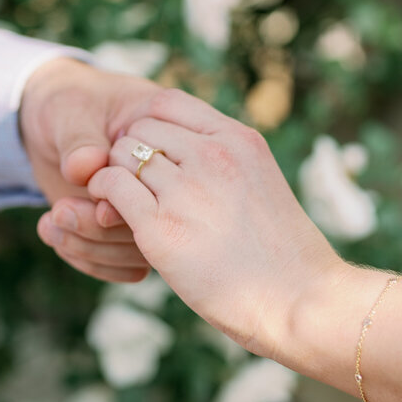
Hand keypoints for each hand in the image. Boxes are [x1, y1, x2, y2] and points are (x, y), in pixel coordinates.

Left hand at [19, 57, 156, 282]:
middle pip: (157, 222)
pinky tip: (57, 237)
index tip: (95, 198)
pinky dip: (90, 260)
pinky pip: (126, 266)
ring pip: (140, 252)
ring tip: (49, 224)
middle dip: (104, 228)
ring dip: (92, 247)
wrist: (48, 124)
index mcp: (165, 133)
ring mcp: (150, 207)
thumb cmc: (62, 104)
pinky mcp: (130, 230)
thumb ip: (79, 138)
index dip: (133, 195)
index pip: (167, 173)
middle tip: (60, 212)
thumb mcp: (68, 110)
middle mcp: (165, 177)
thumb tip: (85, 167)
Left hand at [87, 88, 342, 359]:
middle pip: (140, 129)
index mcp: (238, 140)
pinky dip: (103, 193)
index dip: (146, 122)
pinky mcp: (161, 229)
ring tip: (118, 197)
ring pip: (123, 157)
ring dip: (113, 173)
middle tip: (130, 179)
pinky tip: (109, 211)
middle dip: (127, 150)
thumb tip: (187, 149)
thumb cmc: (282, 251)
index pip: (167, 102)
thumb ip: (225, 160)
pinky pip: (112, 187)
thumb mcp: (261, 181)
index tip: (147, 149)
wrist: (299, 299)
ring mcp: (186, 191)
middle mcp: (211, 157)